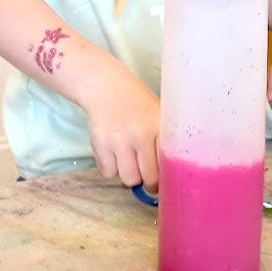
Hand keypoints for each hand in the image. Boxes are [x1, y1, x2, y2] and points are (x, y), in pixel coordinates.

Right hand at [82, 63, 160, 193]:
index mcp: (159, 127)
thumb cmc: (137, 104)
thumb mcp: (157, 115)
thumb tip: (171, 174)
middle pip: (149, 178)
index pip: (169, 164)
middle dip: (149, 183)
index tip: (167, 181)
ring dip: (129, 175)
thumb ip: (164, 140)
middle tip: (147, 176)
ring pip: (128, 179)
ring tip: (129, 161)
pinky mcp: (100, 145)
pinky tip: (113, 153)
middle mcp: (140, 135)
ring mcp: (119, 140)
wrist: (106, 87)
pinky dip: (111, 168)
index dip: (169, 177)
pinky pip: (108, 173)